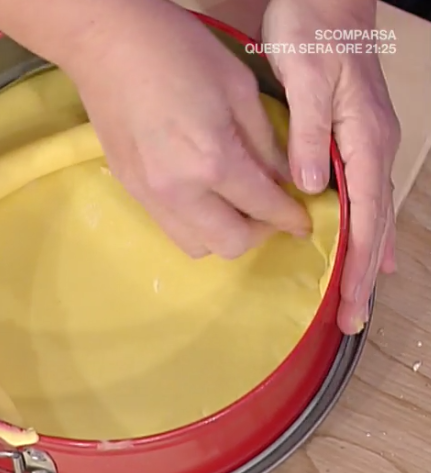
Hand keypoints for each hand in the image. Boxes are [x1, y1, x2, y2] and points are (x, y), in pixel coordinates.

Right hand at [63, 0, 309, 259]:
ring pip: (195, 245)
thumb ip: (264, 142)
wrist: (106, 43)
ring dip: (222, 233)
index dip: (292, 218)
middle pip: (229, 244)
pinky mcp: (128, 188)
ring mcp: (148, 194)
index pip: (264, 208)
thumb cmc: (178, 51)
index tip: (304, 219)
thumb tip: (281, 179)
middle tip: (270, 209)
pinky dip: (194, 221)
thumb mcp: (239, 87)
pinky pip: (169, 225)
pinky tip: (202, 191)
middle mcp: (179, 191)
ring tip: (234, 204)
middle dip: (260, 233)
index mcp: (213, 161)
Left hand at [263, 0, 399, 333]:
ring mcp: (368, 140)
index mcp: (364, 137)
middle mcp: (374, 145)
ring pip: (373, 210)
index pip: (365, 213)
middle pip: (374, 221)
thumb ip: (309, 133)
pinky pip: (365, 190)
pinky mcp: (355, 134)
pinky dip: (367, 222)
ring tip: (361, 293)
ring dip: (368, 254)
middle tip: (353, 318)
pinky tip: (367, 239)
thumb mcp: (307, 78)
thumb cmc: (315, 31)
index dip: (358, 261)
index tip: (349, 300)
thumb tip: (310, 187)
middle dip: (364, 272)